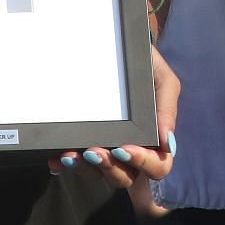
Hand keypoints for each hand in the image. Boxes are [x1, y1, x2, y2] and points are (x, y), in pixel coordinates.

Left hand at [48, 43, 179, 186]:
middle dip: (107, 168)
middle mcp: (130, 151)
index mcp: (155, 142)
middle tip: (93, 151)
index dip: (142, 164)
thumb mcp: (163, 81)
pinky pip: (75, 164)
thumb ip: (167, 110)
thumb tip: (167, 144)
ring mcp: (107, 150)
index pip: (157, 167)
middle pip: (124, 177)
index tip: (124, 149)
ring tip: (70, 155)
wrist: (122, 47)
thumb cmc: (147, 66)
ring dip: (84, 169)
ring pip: (97, 174)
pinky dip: (66, 165)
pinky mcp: (85, 143)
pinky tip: (57, 160)